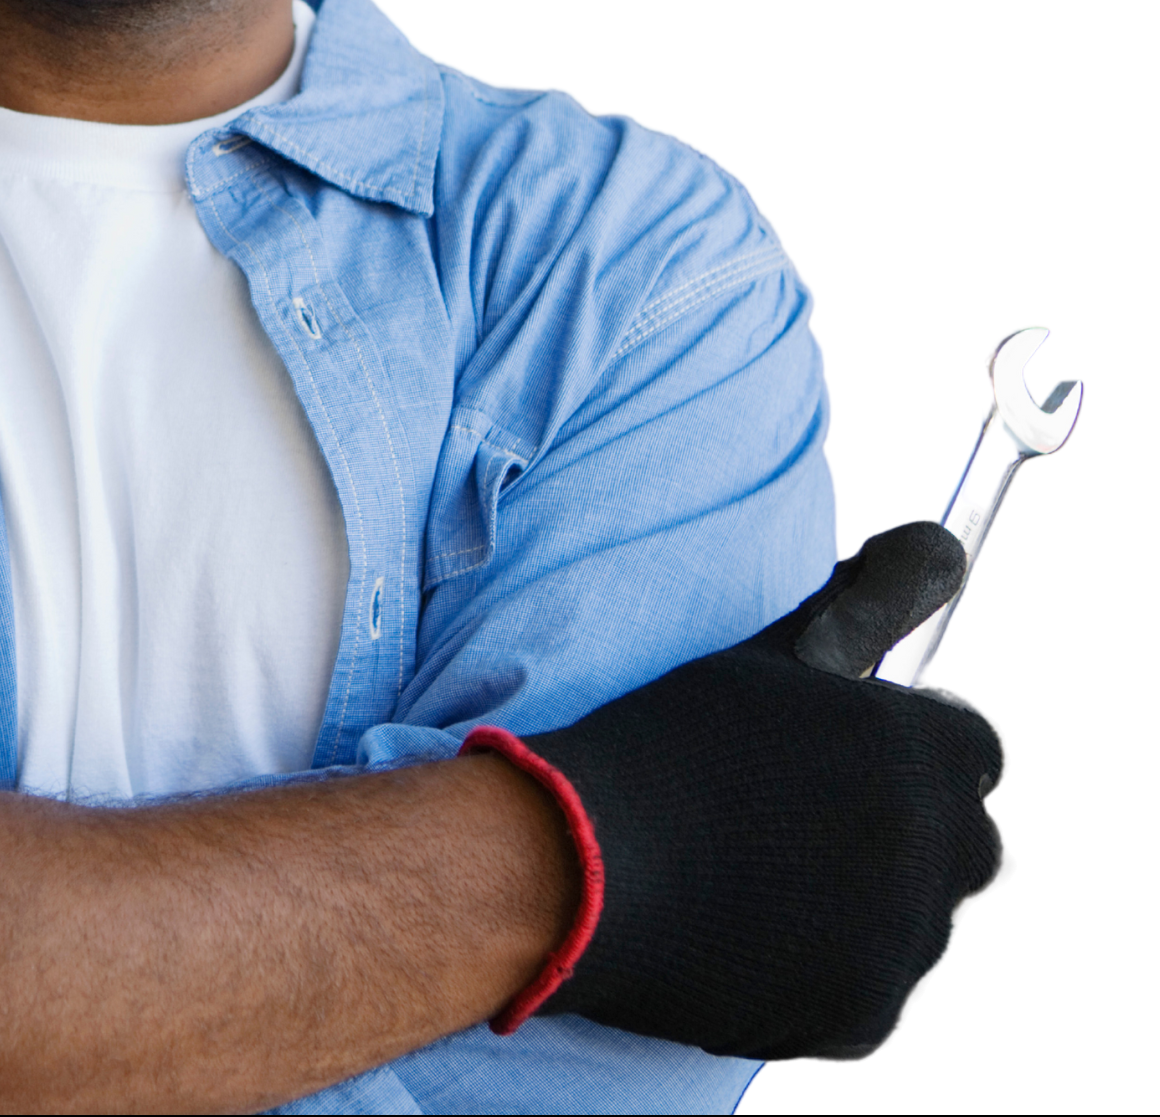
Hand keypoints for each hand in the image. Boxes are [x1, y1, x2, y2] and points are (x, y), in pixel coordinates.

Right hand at [463, 521, 1012, 1061]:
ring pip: (918, 916)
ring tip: (762, 864)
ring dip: (867, 894)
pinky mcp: (868, 1021)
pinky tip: (751, 922)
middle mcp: (943, 855)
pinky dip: (828, 962)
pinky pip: (872, 984)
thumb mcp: (779, 650)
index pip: (972, 747)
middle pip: (963, 838)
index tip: (838, 743)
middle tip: (799, 806)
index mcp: (929, 757)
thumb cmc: (679, 741)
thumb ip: (875, 596)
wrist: (587, 864)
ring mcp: (909, 947)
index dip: (904, 735)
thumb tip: (944, 540)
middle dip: (904, 821)